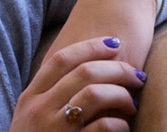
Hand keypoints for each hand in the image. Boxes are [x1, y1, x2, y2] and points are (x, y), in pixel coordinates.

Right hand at [12, 36, 147, 130]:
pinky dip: (120, 124)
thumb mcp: (30, 119)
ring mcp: (57, 129)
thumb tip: (85, 72)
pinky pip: (104, 126)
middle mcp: (40, 110)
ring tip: (131, 103)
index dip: (90, 47)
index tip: (113, 43)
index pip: (61, 60)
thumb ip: (47, 97)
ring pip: (96, 94)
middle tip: (136, 75)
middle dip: (117, 69)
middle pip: (84, 72)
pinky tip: (123, 126)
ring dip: (121, 95)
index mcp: (30, 99)